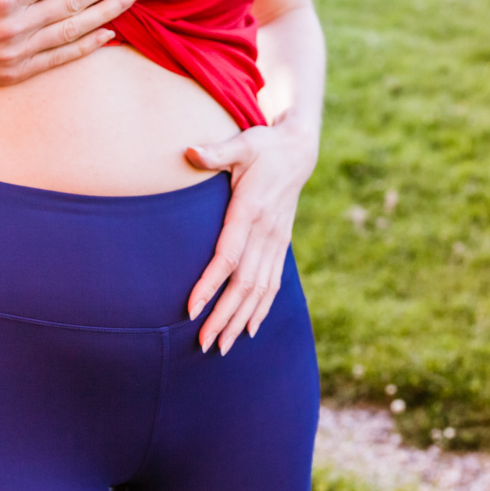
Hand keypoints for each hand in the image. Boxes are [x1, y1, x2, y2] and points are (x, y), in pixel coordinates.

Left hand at [184, 121, 319, 353]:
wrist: (299, 150)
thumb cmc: (264, 146)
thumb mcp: (241, 144)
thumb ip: (216, 152)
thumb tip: (190, 151)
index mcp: (250, 211)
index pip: (229, 256)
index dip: (210, 284)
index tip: (191, 309)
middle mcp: (266, 232)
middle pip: (244, 283)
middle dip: (223, 315)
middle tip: (203, 343)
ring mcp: (276, 241)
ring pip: (259, 289)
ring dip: (240, 319)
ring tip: (222, 346)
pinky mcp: (281, 244)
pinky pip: (273, 283)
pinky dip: (262, 309)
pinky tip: (249, 329)